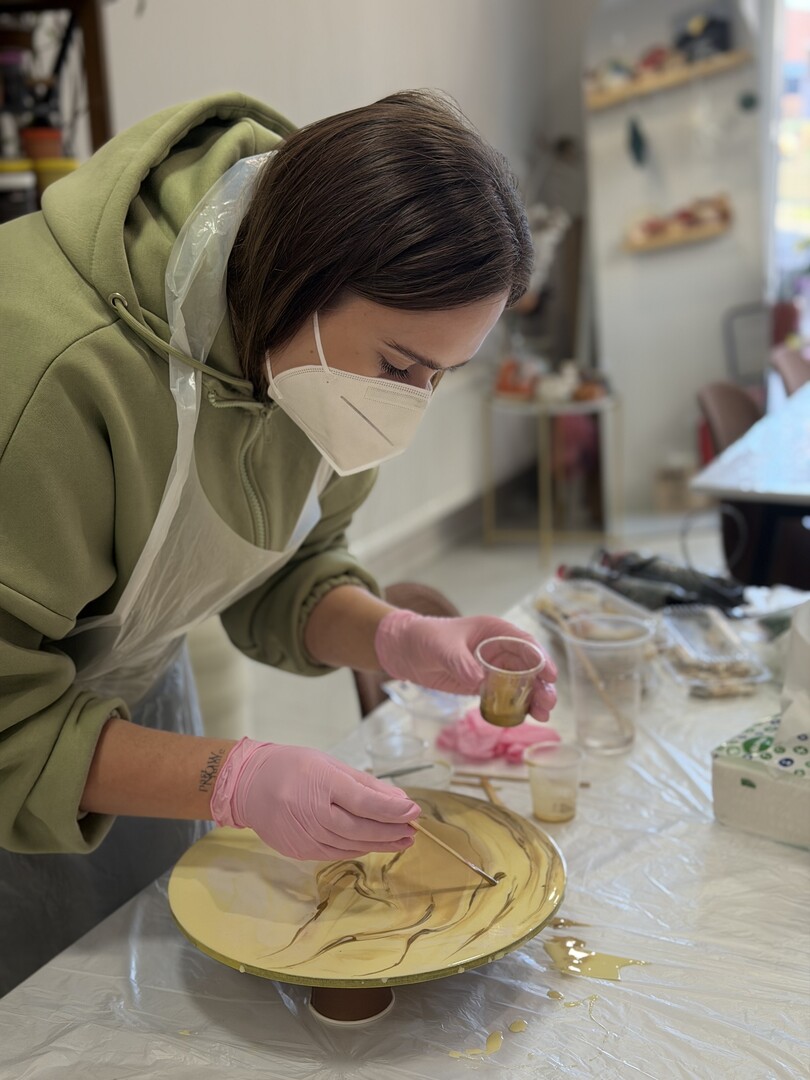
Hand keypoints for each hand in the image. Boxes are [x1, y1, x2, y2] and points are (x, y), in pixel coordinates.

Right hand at [210, 739, 420, 859]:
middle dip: (390, 831)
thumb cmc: (292, 767)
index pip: (362, 800)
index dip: (391, 809)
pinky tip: (373, 845)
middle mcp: (310, 810)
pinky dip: (357, 850)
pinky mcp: (298, 850)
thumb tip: (398, 799)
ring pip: (349, 845)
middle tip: (413, 831)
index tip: (414, 811)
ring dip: (379, 844)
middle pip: (359, 827)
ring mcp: (302, 834)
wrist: (247, 785)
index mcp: (319, 782)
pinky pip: (335, 853)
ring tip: (401, 840)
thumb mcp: (329, 764)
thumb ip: (364, 783)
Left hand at [375, 611, 556, 720]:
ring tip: (543, 715)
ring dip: (535, 698)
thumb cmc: (425, 637)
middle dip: (542, 685)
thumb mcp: (441, 646)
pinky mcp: (484, 684)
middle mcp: (499, 648)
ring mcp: (493, 667)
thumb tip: (479, 680)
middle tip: (548, 704)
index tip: (550, 677)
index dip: (541, 659)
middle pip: (530, 666)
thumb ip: (460, 662)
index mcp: (494, 630)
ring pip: (523, 682)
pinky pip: (507, 694)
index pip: (525, 643)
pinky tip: (526, 718)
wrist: (405, 650)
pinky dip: (518, 706)